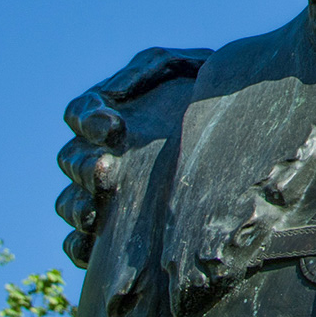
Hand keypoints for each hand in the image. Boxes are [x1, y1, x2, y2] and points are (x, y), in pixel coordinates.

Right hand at [55, 46, 210, 265]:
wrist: (246, 132)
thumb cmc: (206, 95)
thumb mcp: (181, 68)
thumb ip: (145, 70)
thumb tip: (111, 94)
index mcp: (107, 114)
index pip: (79, 114)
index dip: (87, 120)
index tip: (113, 127)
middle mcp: (99, 153)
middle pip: (71, 161)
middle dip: (85, 166)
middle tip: (107, 169)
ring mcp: (103, 193)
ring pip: (69, 203)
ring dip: (76, 208)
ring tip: (93, 214)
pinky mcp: (114, 229)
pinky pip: (80, 244)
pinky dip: (80, 247)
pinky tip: (93, 248)